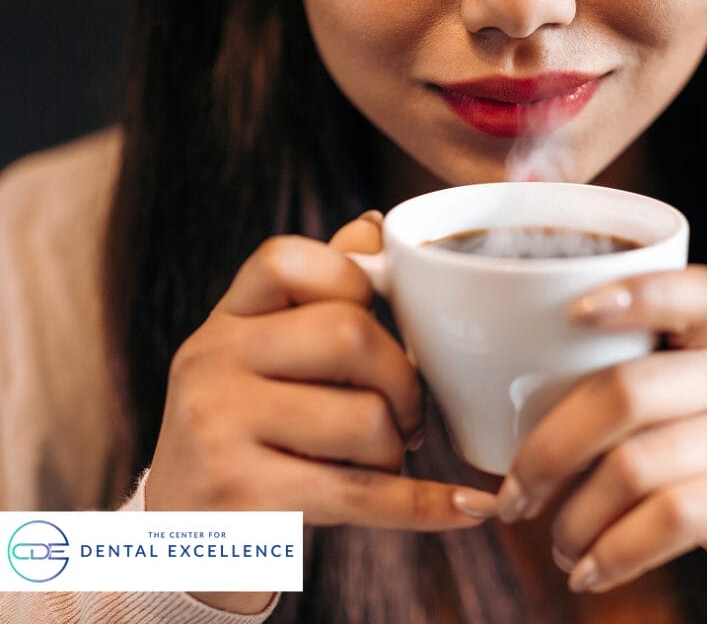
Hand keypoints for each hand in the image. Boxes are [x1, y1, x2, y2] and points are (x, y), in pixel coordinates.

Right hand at [146, 212, 496, 612]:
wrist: (180, 541)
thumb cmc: (247, 435)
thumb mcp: (262, 359)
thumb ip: (316, 297)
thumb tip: (374, 223)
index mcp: (224, 322)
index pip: (290, 260)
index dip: (355, 281)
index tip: (380, 322)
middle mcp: (211, 363)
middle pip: (349, 334)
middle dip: (403, 380)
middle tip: (407, 415)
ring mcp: (218, 429)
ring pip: (363, 418)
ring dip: (397, 449)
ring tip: (383, 461)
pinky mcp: (242, 498)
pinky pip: (363, 494)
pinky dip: (427, 506)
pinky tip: (468, 510)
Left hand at [496, 265, 706, 622]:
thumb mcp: (696, 414)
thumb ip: (632, 398)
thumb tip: (509, 423)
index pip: (692, 291)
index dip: (634, 292)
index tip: (570, 312)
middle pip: (626, 390)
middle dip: (548, 451)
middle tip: (516, 497)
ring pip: (637, 464)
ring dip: (575, 519)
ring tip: (559, 546)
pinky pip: (670, 518)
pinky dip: (614, 553)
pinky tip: (590, 574)